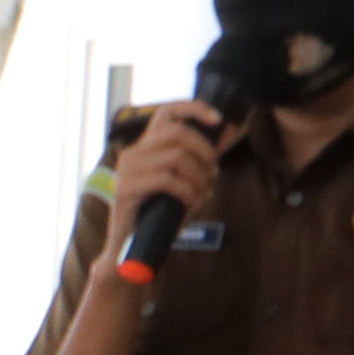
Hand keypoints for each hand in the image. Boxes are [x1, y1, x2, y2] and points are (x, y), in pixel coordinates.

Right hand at [101, 98, 229, 236]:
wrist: (128, 246)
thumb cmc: (157, 212)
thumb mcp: (180, 179)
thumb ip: (198, 156)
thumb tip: (227, 130)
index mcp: (144, 147)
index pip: (167, 112)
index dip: (194, 109)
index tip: (217, 120)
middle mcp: (132, 153)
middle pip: (177, 133)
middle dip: (204, 151)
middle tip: (213, 172)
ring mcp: (127, 170)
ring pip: (176, 157)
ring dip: (199, 177)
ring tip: (203, 193)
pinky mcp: (126, 189)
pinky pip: (167, 180)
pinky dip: (187, 192)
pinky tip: (192, 203)